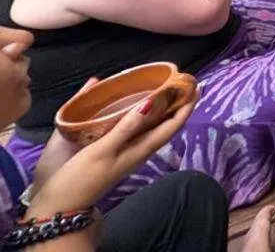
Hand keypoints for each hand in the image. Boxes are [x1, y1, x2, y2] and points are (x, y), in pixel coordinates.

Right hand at [27, 97, 196, 218]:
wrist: (64, 205)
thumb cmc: (82, 177)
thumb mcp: (104, 150)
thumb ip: (126, 128)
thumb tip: (150, 103)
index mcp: (141, 150)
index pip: (171, 127)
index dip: (185, 108)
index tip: (195, 88)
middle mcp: (140, 151)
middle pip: (166, 126)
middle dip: (177, 106)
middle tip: (184, 84)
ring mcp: (130, 154)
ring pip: (154, 129)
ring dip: (163, 111)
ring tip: (167, 91)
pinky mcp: (118, 154)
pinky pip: (140, 132)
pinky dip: (145, 118)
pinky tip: (139, 109)